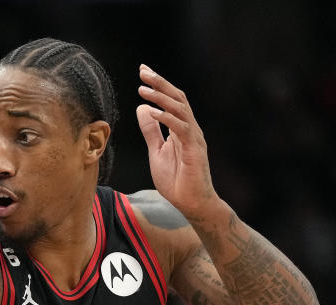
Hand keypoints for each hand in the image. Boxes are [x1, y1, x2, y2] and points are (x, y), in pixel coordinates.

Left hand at [136, 64, 218, 216]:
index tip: (143, 71)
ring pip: (180, 110)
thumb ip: (151, 131)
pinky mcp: (194, 150)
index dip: (158, 85)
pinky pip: (181, 129)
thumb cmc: (177, 180)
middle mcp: (190, 128)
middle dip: (160, 83)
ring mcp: (194, 138)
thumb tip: (142, 109)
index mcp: (181, 128)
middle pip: (177, 98)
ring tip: (143, 89)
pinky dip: (166, 119)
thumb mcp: (157, 151)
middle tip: (143, 70)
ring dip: (161, 98)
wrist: (191, 203)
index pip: (171, 100)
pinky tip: (152, 112)